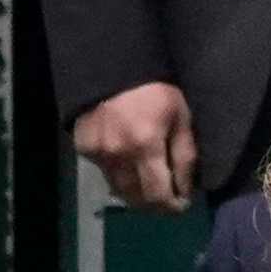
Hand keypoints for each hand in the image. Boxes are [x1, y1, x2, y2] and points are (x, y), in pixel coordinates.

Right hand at [71, 82, 200, 212]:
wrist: (112, 65)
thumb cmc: (155, 89)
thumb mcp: (180, 117)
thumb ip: (184, 156)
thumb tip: (185, 190)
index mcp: (145, 146)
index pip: (159, 195)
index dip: (173, 206)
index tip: (182, 204)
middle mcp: (119, 156)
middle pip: (137, 200)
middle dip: (156, 205)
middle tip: (168, 201)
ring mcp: (98, 154)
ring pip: (120, 191)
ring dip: (138, 195)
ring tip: (151, 188)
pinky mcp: (85, 150)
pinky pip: (106, 174)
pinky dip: (120, 177)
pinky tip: (129, 166)